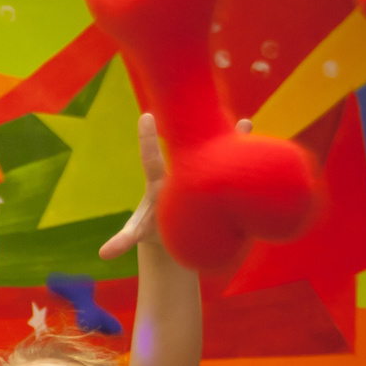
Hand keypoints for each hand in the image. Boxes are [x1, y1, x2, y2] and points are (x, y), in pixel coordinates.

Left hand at [98, 111, 250, 260]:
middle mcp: (180, 172)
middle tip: (198, 110)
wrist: (175, 233)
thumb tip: (103, 254)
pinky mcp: (217, 185)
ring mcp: (201, 177)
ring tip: (245, 124)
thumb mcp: (139, 232)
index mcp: (158, 180)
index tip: (146, 115)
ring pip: (215, 155)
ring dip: (231, 141)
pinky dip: (245, 161)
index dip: (147, 138)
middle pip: (187, 148)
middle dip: (194, 132)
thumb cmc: (154, 229)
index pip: (151, 157)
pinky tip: (261, 152)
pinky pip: (232, 170)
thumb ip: (122, 239)